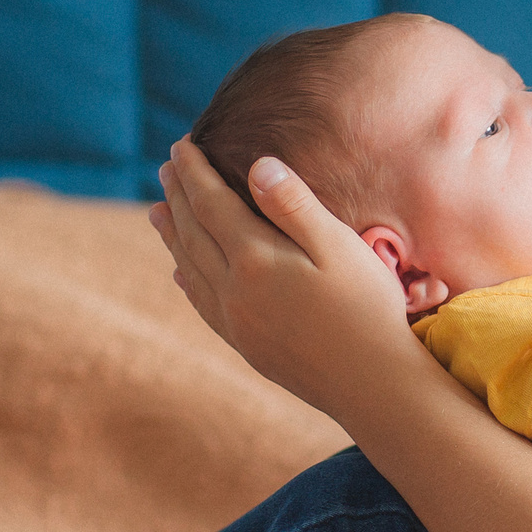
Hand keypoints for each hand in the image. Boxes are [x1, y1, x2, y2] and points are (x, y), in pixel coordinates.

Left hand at [148, 140, 425, 413]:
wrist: (373, 385)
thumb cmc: (367, 308)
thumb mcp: (337, 246)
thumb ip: (294, 205)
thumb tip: (257, 165)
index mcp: (256, 260)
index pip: (211, 204)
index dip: (193, 172)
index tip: (180, 145)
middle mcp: (235, 292)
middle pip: (194, 234)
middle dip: (179, 197)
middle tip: (165, 168)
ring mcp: (238, 323)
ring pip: (192, 269)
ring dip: (174, 236)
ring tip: (158, 213)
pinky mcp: (248, 346)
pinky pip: (204, 305)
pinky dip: (188, 281)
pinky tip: (182, 275)